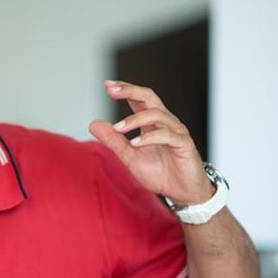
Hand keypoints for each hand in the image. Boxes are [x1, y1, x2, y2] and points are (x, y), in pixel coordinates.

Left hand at [89, 80, 213, 204]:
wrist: (182, 192)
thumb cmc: (160, 173)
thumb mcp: (129, 157)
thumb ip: (113, 141)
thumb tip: (93, 124)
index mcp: (151, 123)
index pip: (139, 99)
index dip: (125, 89)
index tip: (107, 85)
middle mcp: (165, 122)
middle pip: (149, 97)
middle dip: (130, 91)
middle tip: (112, 91)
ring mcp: (176, 132)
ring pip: (157, 115)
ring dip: (134, 120)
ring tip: (118, 128)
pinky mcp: (184, 144)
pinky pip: (167, 135)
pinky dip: (149, 138)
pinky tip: (134, 143)